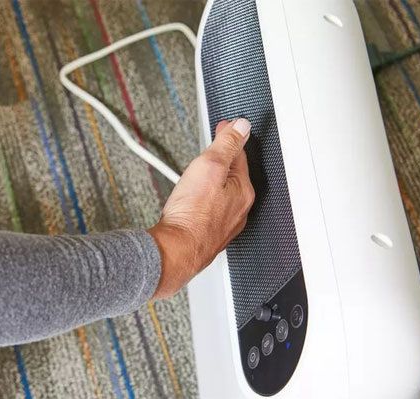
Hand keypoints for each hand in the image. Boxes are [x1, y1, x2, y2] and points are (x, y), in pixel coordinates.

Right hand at [149, 119, 254, 298]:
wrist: (176, 250)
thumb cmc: (192, 214)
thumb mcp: (210, 167)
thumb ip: (227, 144)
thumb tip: (242, 127)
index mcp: (243, 191)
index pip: (240, 155)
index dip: (230, 137)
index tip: (224, 126)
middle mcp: (238, 209)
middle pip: (232, 175)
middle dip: (223, 159)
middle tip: (212, 146)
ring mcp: (224, 223)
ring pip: (222, 194)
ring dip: (213, 180)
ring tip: (200, 170)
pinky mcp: (209, 233)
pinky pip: (211, 209)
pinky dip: (205, 199)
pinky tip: (193, 199)